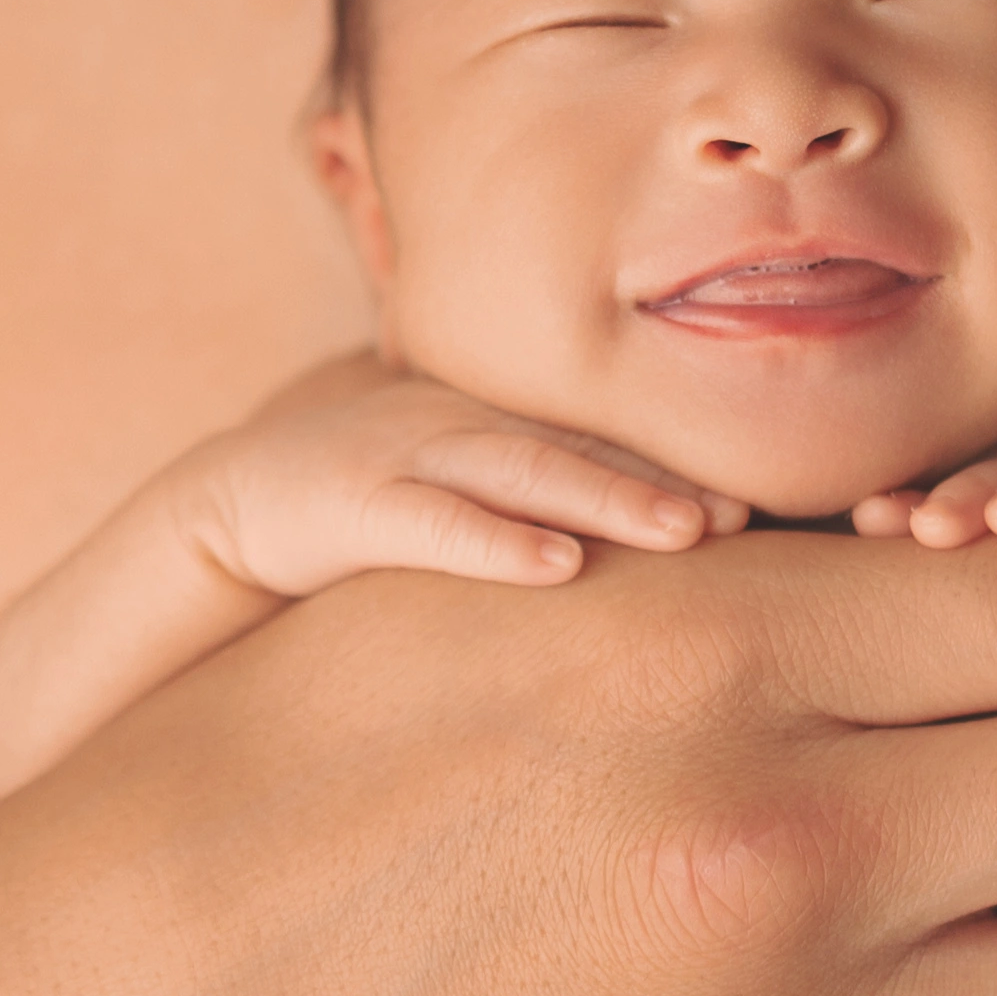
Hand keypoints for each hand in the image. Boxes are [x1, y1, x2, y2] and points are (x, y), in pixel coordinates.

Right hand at [180, 361, 746, 596]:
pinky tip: (554, 568)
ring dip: (608, 499)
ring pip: (524, 472)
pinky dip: (496, 543)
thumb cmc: (363, 514)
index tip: (770, 505)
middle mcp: (465, 428)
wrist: (226, 505)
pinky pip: (433, 523)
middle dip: (668, 478)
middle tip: (750, 514)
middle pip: (584, 448)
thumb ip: (540, 511)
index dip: (683, 467)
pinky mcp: (350, 502)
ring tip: (686, 532)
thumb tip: (630, 568)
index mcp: (497, 427)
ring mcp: (407, 456)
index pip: (605, 442)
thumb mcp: (461, 498)